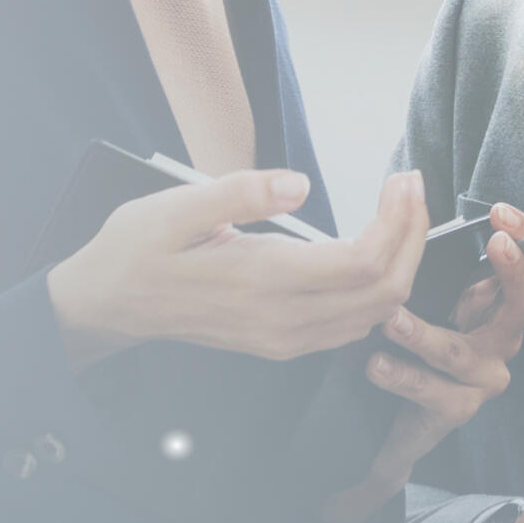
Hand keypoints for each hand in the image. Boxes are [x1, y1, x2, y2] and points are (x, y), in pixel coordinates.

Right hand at [48, 171, 429, 370]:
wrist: (110, 305)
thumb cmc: (138, 249)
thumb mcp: (174, 208)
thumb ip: (239, 194)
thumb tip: (299, 185)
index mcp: (263, 281)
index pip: (363, 262)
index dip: (397, 221)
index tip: (403, 180)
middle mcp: (286, 319)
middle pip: (386, 290)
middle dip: (413, 236)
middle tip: (413, 187)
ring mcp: (289, 338)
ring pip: (378, 311)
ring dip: (403, 261)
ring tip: (403, 210)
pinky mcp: (288, 342)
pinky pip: (356, 323)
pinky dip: (382, 287)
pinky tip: (379, 248)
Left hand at [323, 204, 523, 522]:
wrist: (395, 422)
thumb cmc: (412, 352)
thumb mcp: (429, 301)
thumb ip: (436, 269)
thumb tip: (414, 212)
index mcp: (495, 308)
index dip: (522, 240)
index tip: (501, 216)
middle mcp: (499, 340)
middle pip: (522, 303)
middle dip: (512, 271)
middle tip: (496, 244)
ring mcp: (483, 376)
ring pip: (460, 351)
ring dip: (424, 335)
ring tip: (391, 320)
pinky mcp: (457, 408)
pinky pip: (433, 391)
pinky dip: (402, 376)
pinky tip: (377, 366)